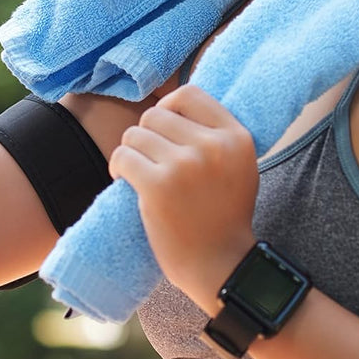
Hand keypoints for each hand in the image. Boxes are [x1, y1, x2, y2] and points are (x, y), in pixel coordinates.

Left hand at [110, 85, 258, 312]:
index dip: (167, 107)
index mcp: (236, 136)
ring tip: (137, 171)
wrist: (220, 265)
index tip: (163, 130)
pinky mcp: (158, 186)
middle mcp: (213, 146)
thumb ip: (217, 134)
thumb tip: (175, 103)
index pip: (189, 93)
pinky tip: (124, 180)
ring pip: (135, 134)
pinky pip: (122, 156)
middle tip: (148, 159)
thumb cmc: (224, 215)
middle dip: (145, 135)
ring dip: (130, 151)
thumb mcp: (240, 165)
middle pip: (156, 114)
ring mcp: (185, 165)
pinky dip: (118, 167)